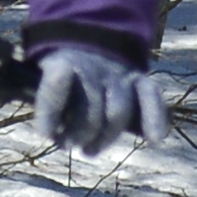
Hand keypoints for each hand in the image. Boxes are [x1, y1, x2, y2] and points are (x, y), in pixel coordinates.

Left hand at [33, 45, 169, 153]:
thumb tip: (49, 132)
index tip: (46, 134)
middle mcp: (95, 67)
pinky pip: (151, 98)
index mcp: (64, 61)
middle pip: (91, 104)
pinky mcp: (140, 82)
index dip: (52, 110)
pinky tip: (155, 140)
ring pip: (118, 110)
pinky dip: (155, 119)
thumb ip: (47, 99)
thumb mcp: (41, 77)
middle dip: (79, 132)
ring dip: (104, 137)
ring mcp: (120, 74)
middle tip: (68, 145)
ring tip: (89, 151)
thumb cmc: (60, 75)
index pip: (59, 80)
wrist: (88, 45)